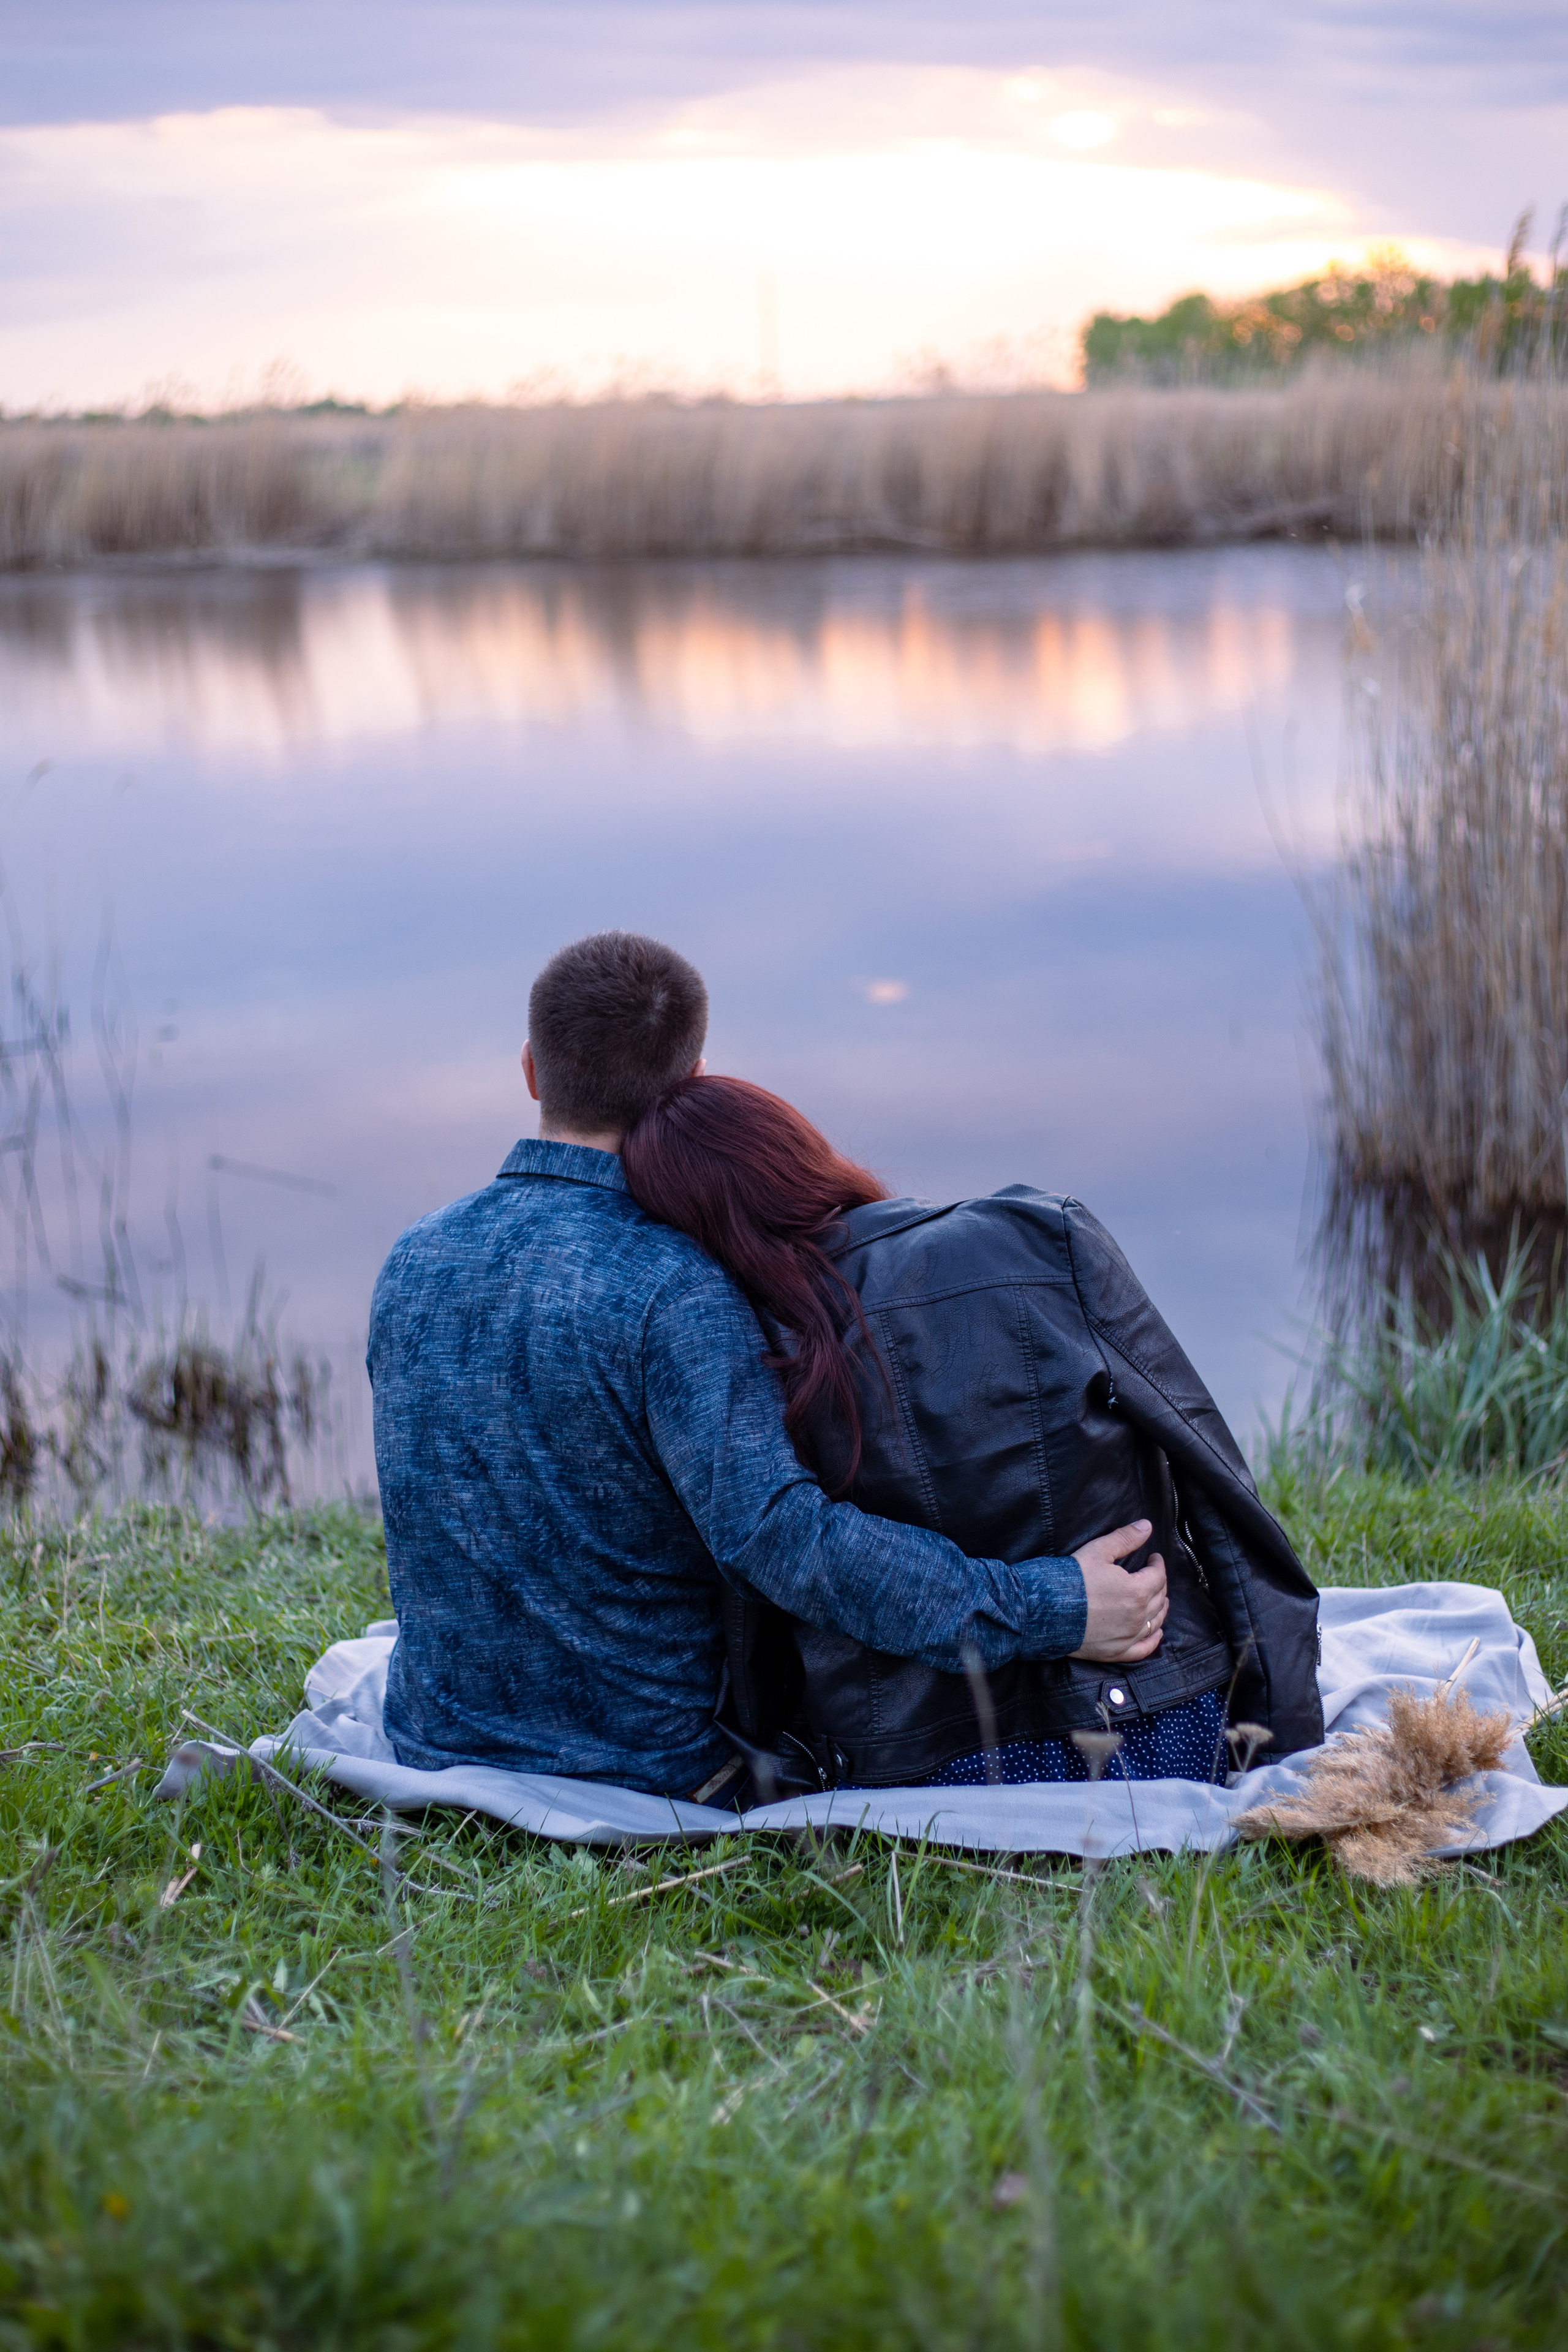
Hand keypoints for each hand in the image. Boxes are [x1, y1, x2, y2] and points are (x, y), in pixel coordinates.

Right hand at [1069, 1518, 1168, 1662]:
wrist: (1048, 1610)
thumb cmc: (1073, 1579)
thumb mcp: (1099, 1551)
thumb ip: (1125, 1538)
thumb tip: (1147, 1526)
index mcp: (1137, 1590)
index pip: (1158, 1575)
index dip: (1157, 1564)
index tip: (1153, 1558)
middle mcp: (1138, 1616)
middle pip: (1159, 1598)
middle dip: (1160, 1584)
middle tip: (1154, 1576)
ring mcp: (1128, 1636)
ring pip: (1155, 1622)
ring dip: (1161, 1609)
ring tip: (1160, 1600)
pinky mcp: (1117, 1652)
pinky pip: (1144, 1648)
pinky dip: (1153, 1640)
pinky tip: (1156, 1633)